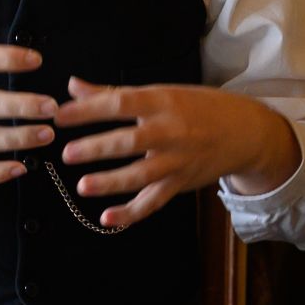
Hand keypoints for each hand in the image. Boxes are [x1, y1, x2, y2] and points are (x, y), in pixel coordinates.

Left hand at [53, 80, 300, 230]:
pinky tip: (107, 218)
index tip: (59, 115)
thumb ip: (113, 94)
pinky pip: (154, 201)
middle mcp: (171, 131)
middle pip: (131, 141)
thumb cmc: (198, 107)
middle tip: (67, 153)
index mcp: (162, 101)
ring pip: (142, 175)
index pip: (120, 103)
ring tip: (83, 187)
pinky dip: (132, 213)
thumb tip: (73, 86)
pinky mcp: (181, 183)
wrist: (245, 131)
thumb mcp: (161, 92)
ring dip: (112, 183)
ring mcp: (177, 160)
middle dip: (98, 148)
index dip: (89, 110)